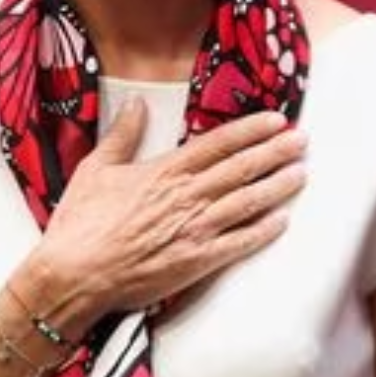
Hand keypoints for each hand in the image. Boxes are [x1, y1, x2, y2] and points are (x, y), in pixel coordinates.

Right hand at [22, 104, 305, 331]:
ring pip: (247, 202)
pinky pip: (238, 243)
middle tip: (303, 141)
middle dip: (276, 153)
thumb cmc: (80, 223)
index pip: (219, 143)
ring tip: (301, 173)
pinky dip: (262, 231)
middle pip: (242, 168)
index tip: (276, 121)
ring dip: (277, 186)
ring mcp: (195, 229)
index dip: (251, 130)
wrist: (72, 275)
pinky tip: (281, 221)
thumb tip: (135, 101)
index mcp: (166, 171)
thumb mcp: (96, 168)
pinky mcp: (195, 262)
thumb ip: (123, 135)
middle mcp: (187, 196)